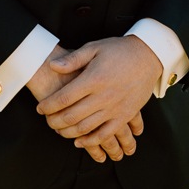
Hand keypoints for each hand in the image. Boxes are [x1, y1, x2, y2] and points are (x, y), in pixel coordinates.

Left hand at [35, 36, 160, 160]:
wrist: (149, 56)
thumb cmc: (119, 50)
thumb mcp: (94, 47)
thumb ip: (73, 59)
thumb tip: (53, 66)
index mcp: (93, 79)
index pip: (64, 98)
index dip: (48, 106)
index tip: (40, 108)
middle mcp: (103, 96)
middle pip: (72, 116)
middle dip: (54, 122)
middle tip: (47, 121)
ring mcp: (115, 108)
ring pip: (86, 128)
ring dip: (68, 133)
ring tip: (59, 130)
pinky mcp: (125, 116)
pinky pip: (105, 134)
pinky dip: (91, 141)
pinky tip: (79, 141)